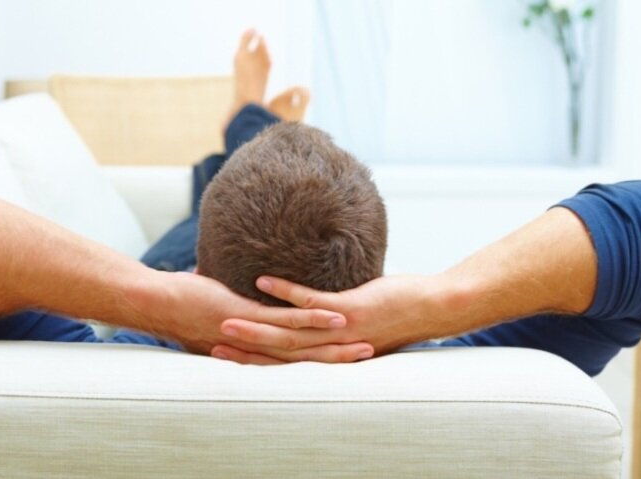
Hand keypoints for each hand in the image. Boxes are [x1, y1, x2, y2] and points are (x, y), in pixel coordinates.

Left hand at [149, 272, 374, 363]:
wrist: (156, 303)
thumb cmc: (181, 302)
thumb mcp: (214, 307)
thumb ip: (229, 304)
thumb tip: (233, 290)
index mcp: (250, 348)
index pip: (293, 359)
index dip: (321, 361)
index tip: (347, 359)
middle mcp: (255, 346)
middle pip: (304, 359)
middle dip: (338, 359)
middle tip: (369, 356)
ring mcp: (252, 330)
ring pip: (300, 342)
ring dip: (333, 345)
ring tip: (363, 344)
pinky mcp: (246, 315)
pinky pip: (285, 317)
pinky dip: (312, 315)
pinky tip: (335, 314)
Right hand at [212, 274, 449, 363]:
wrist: (430, 310)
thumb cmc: (393, 314)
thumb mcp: (355, 324)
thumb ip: (329, 323)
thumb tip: (308, 313)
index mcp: (327, 354)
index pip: (281, 362)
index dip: (251, 359)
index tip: (221, 353)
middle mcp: (329, 348)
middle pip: (278, 352)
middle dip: (244, 347)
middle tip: (210, 342)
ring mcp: (337, 330)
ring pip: (288, 331)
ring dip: (254, 326)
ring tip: (225, 319)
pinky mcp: (349, 310)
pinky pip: (310, 302)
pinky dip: (285, 291)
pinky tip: (263, 280)